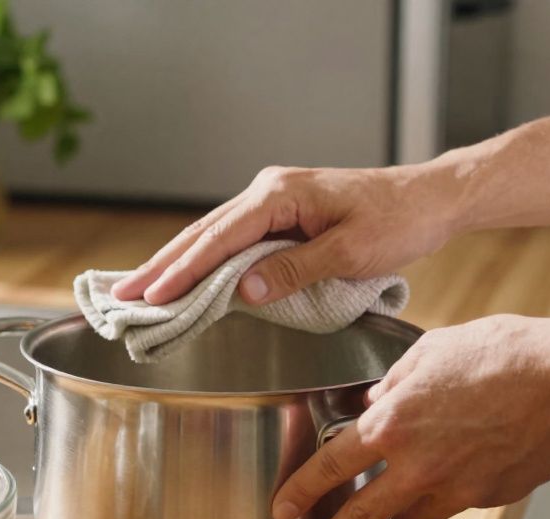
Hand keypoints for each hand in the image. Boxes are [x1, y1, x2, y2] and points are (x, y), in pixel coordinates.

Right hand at [111, 164, 461, 305]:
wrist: (429, 199)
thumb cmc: (398, 221)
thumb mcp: (349, 253)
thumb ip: (294, 272)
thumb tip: (245, 292)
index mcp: (280, 195)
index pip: (219, 239)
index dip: (183, 271)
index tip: (152, 297)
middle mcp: (268, 191)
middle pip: (202, 234)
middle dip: (161, 266)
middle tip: (120, 295)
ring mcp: (272, 201)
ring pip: (212, 236)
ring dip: (175, 264)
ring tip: (138, 290)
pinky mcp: (281, 215)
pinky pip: (231, 240)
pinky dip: (203, 260)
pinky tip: (184, 277)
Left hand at [272, 315, 549, 518]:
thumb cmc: (506, 354)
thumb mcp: (432, 350)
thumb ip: (394, 381)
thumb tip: (374, 400)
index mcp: (394, 423)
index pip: (331, 464)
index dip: (301, 489)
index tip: (283, 509)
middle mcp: (419, 464)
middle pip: (360, 514)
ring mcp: (457, 486)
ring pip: (409, 514)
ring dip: (392, 513)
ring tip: (382, 511)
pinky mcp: (490, 496)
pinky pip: (450, 504)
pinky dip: (437, 499)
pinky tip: (440, 483)